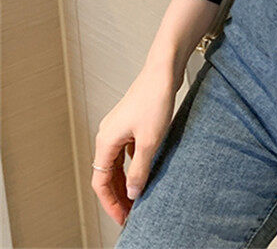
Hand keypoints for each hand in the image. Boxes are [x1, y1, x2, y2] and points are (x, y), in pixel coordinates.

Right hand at [91, 63, 178, 224]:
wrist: (163, 70)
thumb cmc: (155, 99)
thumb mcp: (150, 140)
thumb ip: (139, 169)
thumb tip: (133, 193)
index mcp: (106, 141)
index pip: (100, 182)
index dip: (110, 203)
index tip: (123, 218)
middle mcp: (108, 135)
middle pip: (107, 174)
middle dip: (117, 195)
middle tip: (131, 213)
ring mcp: (119, 127)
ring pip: (117, 162)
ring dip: (125, 180)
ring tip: (138, 196)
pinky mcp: (131, 122)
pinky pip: (127, 150)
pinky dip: (133, 164)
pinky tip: (146, 169)